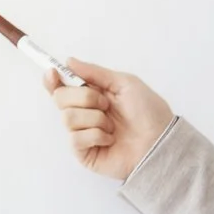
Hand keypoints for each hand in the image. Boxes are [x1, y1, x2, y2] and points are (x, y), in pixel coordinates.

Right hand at [45, 60, 173, 180]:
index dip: (53, 79)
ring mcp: (83, 134)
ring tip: (113, 125)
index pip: (62, 87)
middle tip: (106, 104)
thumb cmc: (149, 113)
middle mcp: (84, 113)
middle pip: (60, 98)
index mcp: (92, 96)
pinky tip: (110, 139)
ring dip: (95, 118)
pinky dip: (96, 135)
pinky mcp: (84, 153)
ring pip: (68, 117)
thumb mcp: (124, 83)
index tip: (53, 72)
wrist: (160, 141)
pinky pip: (76, 138)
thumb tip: (69, 61)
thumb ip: (95, 72)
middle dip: (84, 96)